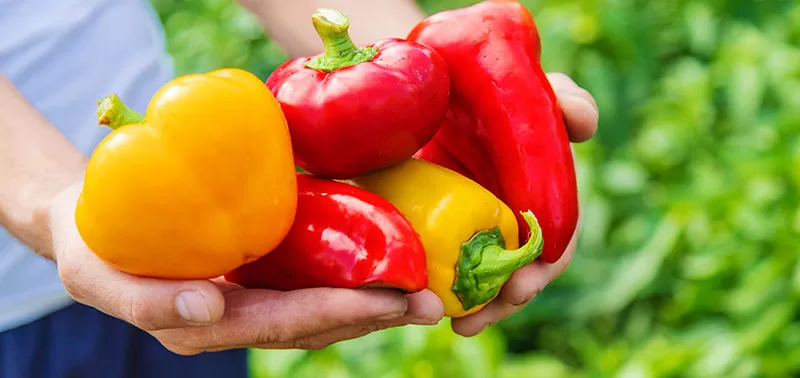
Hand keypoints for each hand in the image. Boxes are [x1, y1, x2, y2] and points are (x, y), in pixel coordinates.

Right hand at [48, 183, 443, 354]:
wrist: (91, 222)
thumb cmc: (92, 248)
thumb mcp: (98, 275)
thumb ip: (148, 299)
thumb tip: (209, 307)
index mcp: (205, 329)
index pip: (283, 325)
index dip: (337, 313)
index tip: (387, 300)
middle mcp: (237, 319)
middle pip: (315, 323)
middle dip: (373, 314)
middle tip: (429, 302)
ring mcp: (252, 296)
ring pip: (322, 305)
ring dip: (374, 300)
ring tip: (424, 290)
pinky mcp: (260, 269)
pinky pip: (311, 275)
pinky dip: (351, 272)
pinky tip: (386, 259)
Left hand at [450, 72, 598, 336]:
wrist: (424, 89)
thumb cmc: (482, 87)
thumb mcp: (521, 89)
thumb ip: (559, 100)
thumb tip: (585, 124)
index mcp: (538, 194)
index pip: (556, 238)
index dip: (548, 259)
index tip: (531, 274)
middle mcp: (510, 219)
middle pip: (522, 271)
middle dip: (512, 295)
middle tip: (491, 308)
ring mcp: (472, 229)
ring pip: (484, 281)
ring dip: (482, 307)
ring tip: (464, 322)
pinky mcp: (436, 233)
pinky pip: (444, 271)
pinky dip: (442, 295)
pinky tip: (434, 309)